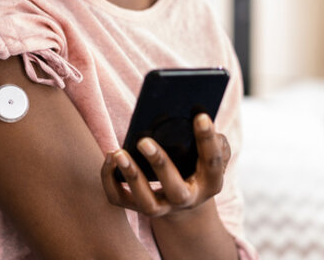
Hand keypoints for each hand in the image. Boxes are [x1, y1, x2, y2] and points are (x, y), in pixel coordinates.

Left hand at [100, 113, 231, 217]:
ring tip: (118, 152)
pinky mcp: (136, 207)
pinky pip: (119, 199)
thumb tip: (198, 116)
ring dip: (131, 176)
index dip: (208, 140)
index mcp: (210, 184)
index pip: (212, 162)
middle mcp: (186, 200)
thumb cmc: (197, 167)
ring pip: (146, 201)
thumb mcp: (211, 155)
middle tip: (144, 141)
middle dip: (160, 164)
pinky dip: (109, 180)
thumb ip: (214, 140)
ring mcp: (162, 207)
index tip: (200, 116)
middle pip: (175, 190)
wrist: (182, 201)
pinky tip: (110, 157)